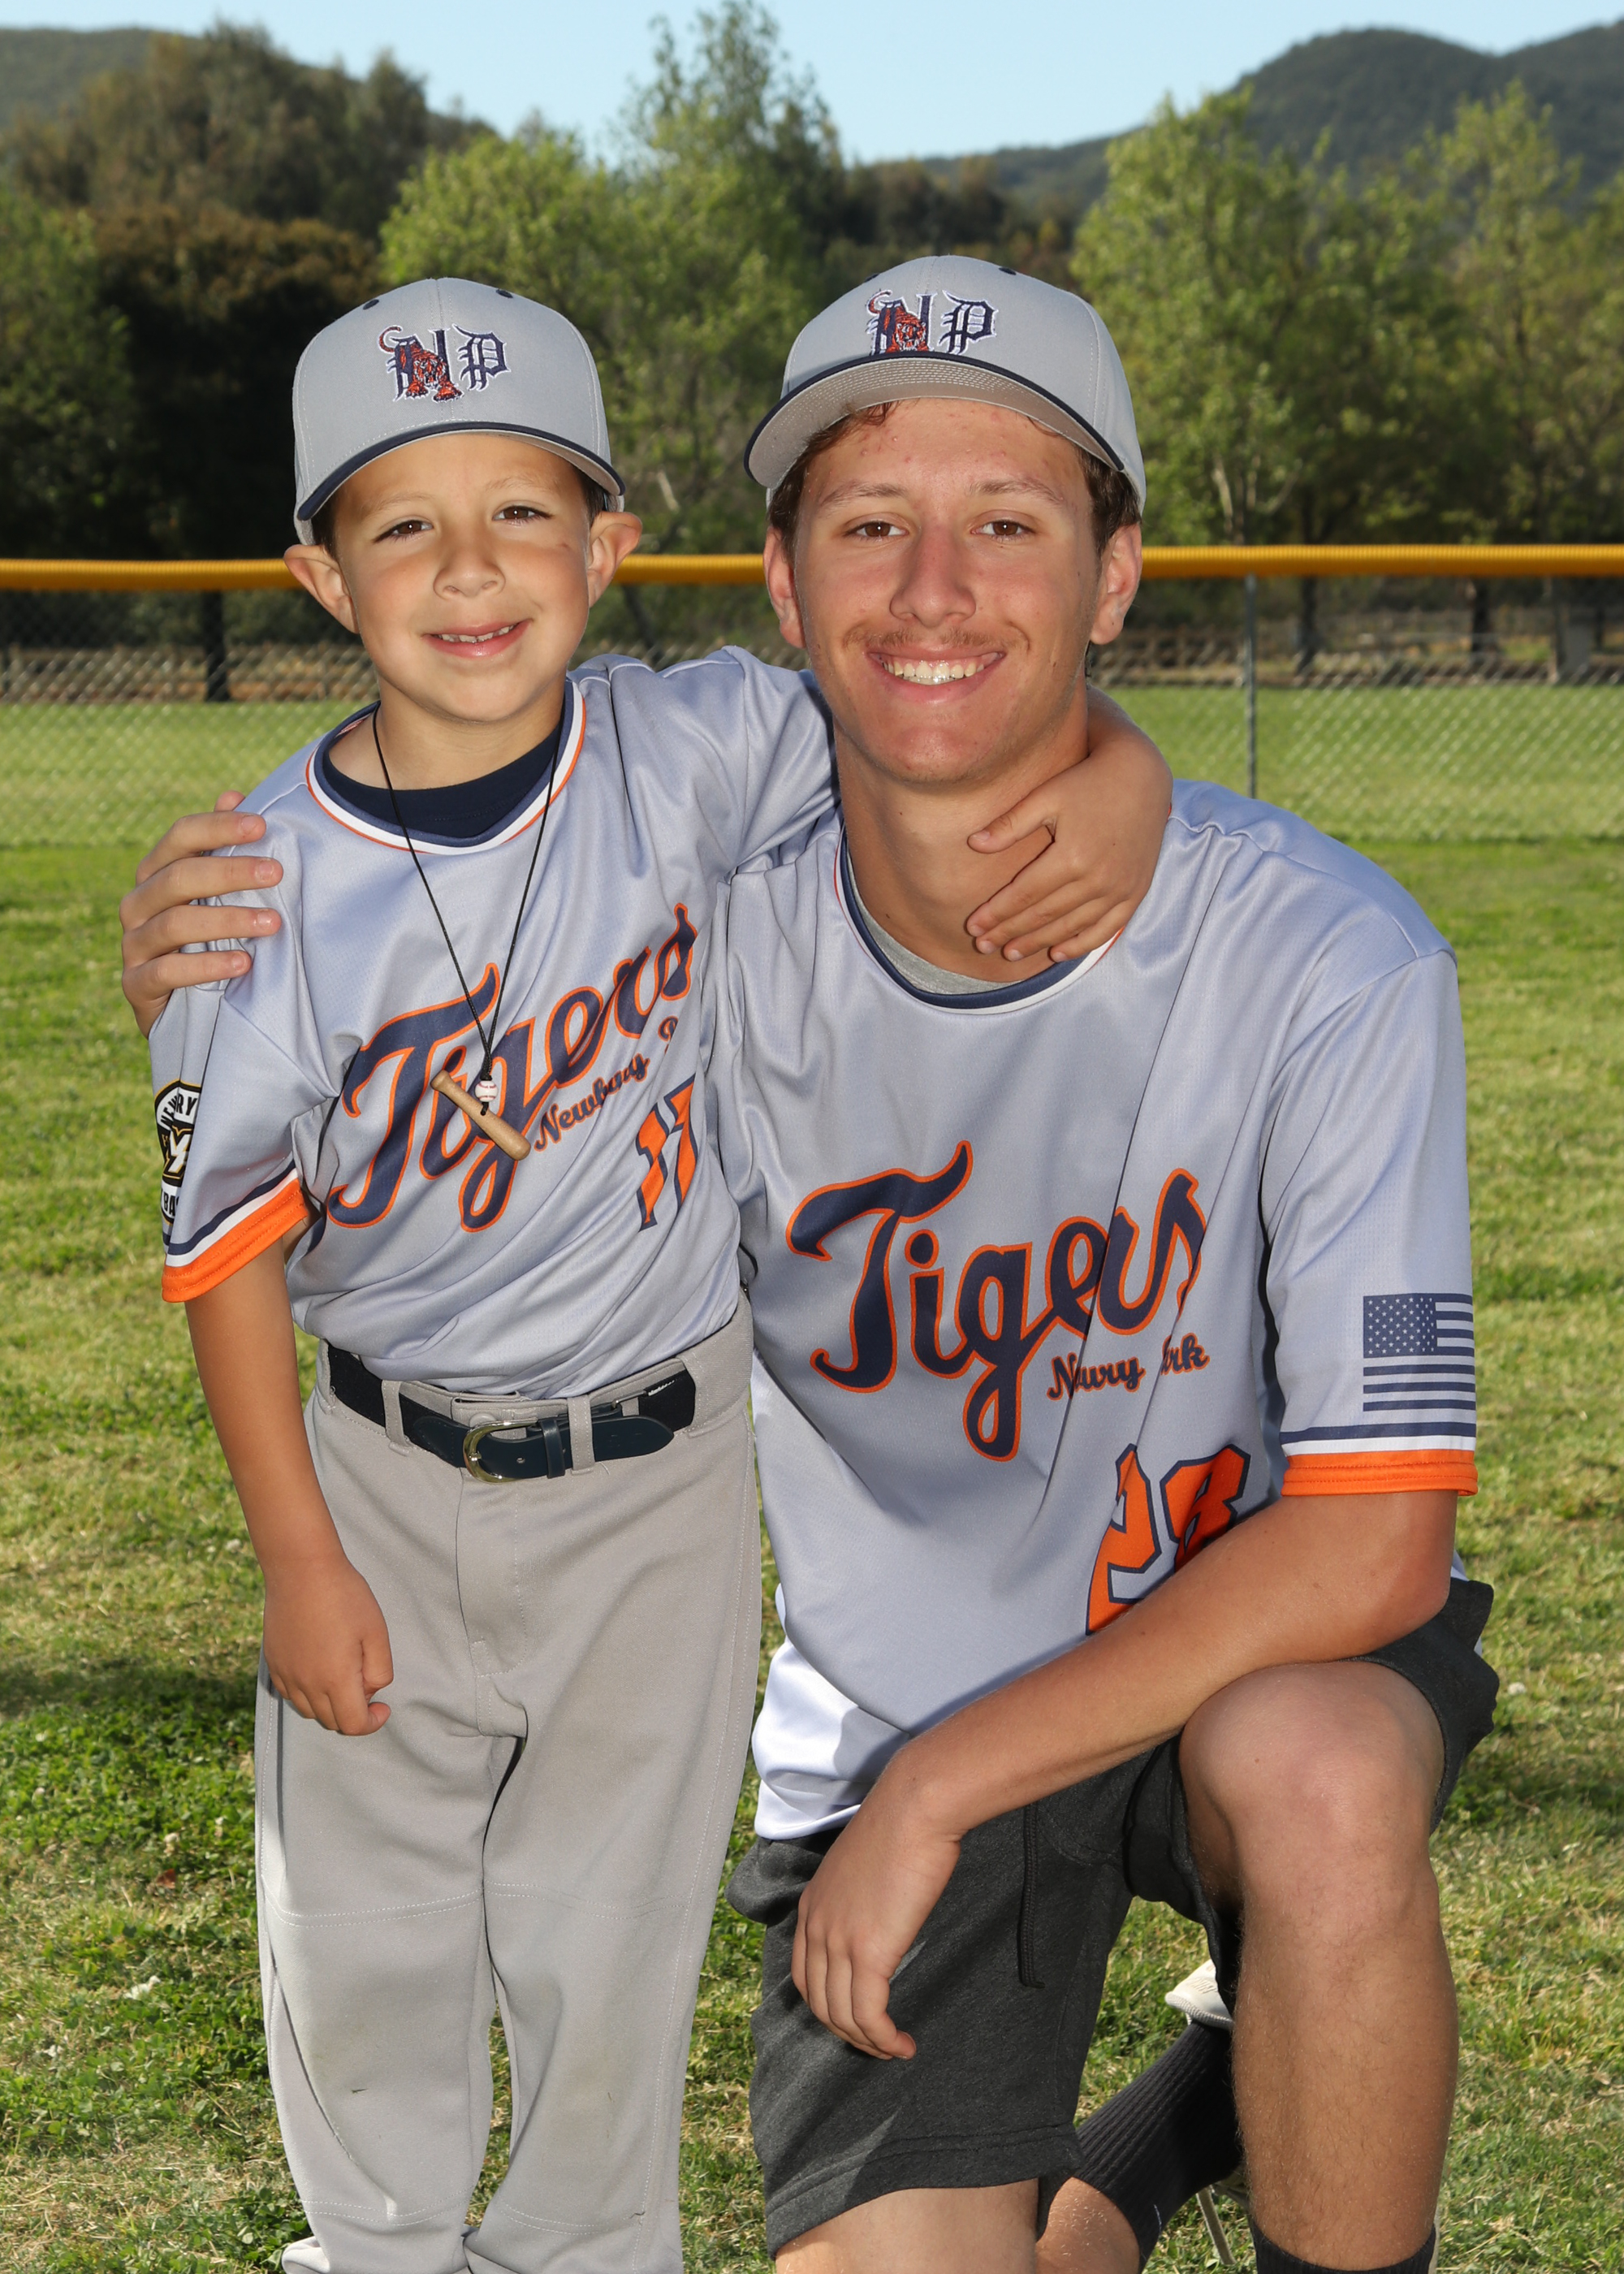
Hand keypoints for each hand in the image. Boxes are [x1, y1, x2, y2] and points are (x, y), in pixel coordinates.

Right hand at [119, 793, 283, 1036]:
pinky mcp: (135, 984)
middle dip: (231, 872)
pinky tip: (244, 964)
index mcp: (156, 872)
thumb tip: (232, 793)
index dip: (218, 827)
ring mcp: (133, 944)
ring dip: (228, 920)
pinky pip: (166, 972)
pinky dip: (206, 967)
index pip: (180, 836)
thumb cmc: (204, 939)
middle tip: (277, 873)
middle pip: (180, 876)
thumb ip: (221, 848)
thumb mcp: (215, 896)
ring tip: (272, 923)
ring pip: (176, 923)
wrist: (181, 1008)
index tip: (262, 826)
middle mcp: (138, 902)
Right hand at [262, 1550, 394, 1735]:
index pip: (353, 1725)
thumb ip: (379, 1670)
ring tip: (343, 1675)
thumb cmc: (344, 1596)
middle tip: (365, 1682)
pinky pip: (291, 1695)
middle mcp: (306, 1684)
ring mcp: (286, 1675)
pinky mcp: (273, 1664)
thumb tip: (370, 1691)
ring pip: (309, 1712)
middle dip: (353, 1713)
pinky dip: (308, 1695)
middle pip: (331, 1722)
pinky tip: (320, 1670)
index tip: (382, 1707)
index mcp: (335, 1679)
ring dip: (330, 1706)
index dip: (372, 1723)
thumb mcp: (376, 1632)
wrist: (301, 1570)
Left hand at [792, 1762, 962, 2058]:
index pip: (805, 1977)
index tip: (857, 2018)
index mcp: (811, 1906)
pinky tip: (903, 2045)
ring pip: (843, 2017)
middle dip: (848, 2032)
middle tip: (878, 2042)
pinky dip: (884, 2039)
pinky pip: (869, 2016)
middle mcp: (816, 1927)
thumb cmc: (902, 1826)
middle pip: (820, 2003)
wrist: (916, 1806)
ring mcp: (838, 1942)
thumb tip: (882, 1921)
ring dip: (869, 2043)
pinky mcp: (869, 1952)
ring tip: (895, 2050)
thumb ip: (861, 1899)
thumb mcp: (865, 1867)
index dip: (828, 2007)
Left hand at [965, 691, 1170, 962]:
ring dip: (1039, 943)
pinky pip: (1106, 929)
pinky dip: (1081, 945)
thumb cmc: (1087, 782)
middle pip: (1044, 915)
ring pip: (1071, 927)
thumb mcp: (1045, 796)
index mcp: (1071, 856)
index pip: (1024, 895)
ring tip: (1011, 953)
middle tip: (982, 946)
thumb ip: (1010, 825)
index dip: (996, 914)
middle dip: (1009, 933)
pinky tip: (1057, 953)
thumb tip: (973, 844)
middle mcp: (1097, 879)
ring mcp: (1119, 889)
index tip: (973, 927)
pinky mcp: (1136, 892)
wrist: (1141, 776)